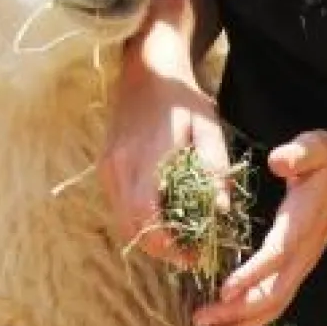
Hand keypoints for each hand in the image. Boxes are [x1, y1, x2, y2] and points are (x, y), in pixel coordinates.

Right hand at [99, 36, 230, 266]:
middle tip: (191, 253)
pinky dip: (138, 219)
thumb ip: (215, 168)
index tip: (194, 256)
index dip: (169, 247)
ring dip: (149, 237)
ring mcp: (108, 167)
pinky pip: (118, 206)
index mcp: (150, 158)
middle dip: (162, 249)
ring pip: (123, 221)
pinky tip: (162, 215)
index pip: (148, 219)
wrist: (148, 70)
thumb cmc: (184, 99)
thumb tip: (221, 211)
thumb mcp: (209, 127)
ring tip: (180, 237)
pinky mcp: (105, 166)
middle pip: (133, 229)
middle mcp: (121, 167)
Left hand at [193, 130, 326, 325]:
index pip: (278, 254)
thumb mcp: (315, 146)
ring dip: (241, 325)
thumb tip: (278, 161)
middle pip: (273, 293)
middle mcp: (302, 253)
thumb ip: (298, 153)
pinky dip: (250, 320)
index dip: (253, 273)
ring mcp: (301, 265)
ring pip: (274, 305)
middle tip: (199, 318)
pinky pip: (274, 301)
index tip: (225, 288)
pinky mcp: (295, 270)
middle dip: (237, 311)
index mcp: (302, 223)